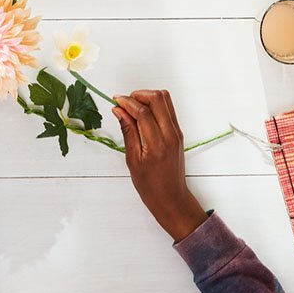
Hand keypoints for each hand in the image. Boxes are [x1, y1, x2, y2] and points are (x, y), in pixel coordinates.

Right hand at [112, 90, 207, 242]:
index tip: (115, 100)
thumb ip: (128, 131)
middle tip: (124, 102)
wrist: (171, 197)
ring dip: (147, 97)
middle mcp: (170, 134)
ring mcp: (177, 132)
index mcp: (157, 144)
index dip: (127, 102)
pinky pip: (168, 109)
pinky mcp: (178, 132)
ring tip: (132, 107)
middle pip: (158, 98)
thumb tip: (119, 111)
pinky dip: (154, 105)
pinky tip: (142, 114)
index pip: (143, 112)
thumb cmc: (150, 185)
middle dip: (138, 95)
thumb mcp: (132, 160)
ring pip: (165, 99)